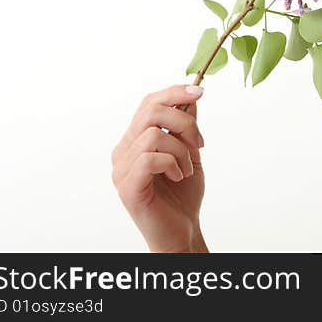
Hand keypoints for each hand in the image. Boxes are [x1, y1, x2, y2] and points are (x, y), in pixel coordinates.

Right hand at [111, 84, 206, 251]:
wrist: (182, 231)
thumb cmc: (183, 195)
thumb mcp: (189, 152)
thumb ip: (185, 126)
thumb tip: (191, 95)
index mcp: (135, 140)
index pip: (149, 104)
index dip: (174, 92)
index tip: (200, 90)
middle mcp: (123, 151)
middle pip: (150, 111)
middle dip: (184, 121)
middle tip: (198, 143)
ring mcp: (121, 169)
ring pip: (154, 134)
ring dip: (181, 150)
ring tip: (187, 168)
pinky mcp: (126, 187)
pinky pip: (150, 158)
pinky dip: (173, 163)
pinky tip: (179, 177)